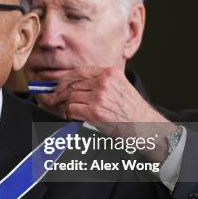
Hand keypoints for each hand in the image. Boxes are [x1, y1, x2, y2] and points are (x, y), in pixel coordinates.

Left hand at [39, 66, 174, 161]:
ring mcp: (100, 96)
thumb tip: (73, 85)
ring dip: (68, 107)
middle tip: (52, 99)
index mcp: (110, 73)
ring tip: (74, 113)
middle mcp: (104, 82)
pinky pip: (71, 109)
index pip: (79, 71)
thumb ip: (100, 82)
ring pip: (70, 97)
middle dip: (59, 93)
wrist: (145, 127)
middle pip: (72, 84)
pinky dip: (70, 115)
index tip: (57, 85)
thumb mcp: (120, 87)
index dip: (65, 78)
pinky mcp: (95, 112)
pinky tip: (77, 119)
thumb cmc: (132, 111)